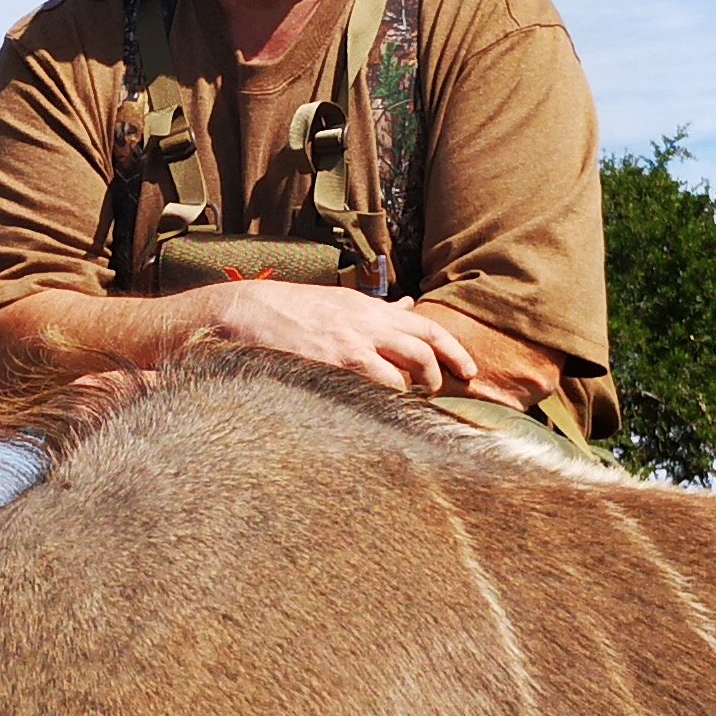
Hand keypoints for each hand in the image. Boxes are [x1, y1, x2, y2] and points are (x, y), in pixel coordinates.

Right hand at [194, 279, 483, 396]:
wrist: (246, 311)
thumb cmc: (291, 309)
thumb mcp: (341, 302)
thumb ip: (377, 310)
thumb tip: (407, 306)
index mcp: (370, 308)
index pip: (427, 326)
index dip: (453, 350)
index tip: (469, 371)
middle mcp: (367, 324)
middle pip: (423, 349)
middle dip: (437, 374)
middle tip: (435, 392)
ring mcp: (350, 345)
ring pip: (402, 373)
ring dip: (410, 392)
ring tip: (406, 405)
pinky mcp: (331, 365)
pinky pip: (371, 389)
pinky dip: (382, 403)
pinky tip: (378, 414)